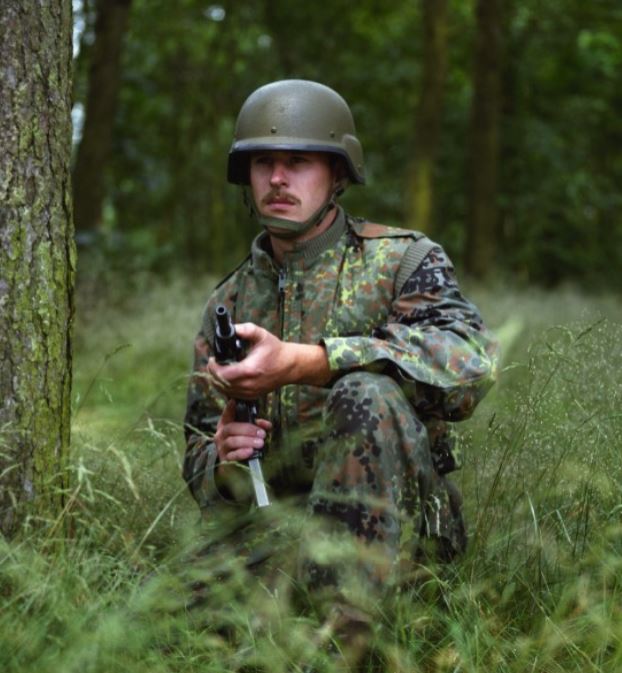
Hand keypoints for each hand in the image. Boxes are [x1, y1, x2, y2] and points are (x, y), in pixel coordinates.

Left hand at [207, 322, 330, 398]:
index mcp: (250, 370)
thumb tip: (233, 328)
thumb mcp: (262, 335)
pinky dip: (226, 387)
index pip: (222, 374)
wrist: (289, 365)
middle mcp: (250, 384)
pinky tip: (226, 378)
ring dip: (218, 381)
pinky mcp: (252, 396)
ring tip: (218, 370)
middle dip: (213, 374)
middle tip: (213, 364)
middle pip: (221, 384)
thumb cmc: (275, 350)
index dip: (213, 367)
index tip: (212, 359)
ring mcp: (251, 392)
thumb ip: (247, 329)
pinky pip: (233, 395)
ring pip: (225, 391)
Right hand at [215, 399, 271, 462]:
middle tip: (262, 433)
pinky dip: (241, 453)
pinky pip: (232, 456)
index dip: (230, 407)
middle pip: (231, 428)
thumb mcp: (248, 432)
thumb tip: (267, 425)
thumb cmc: (243, 444)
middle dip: (248, 429)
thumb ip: (256, 426)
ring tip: (260, 443)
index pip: (227, 413)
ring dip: (247, 441)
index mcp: (226, 424)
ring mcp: (221, 447)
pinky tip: (250, 451)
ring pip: (232, 441)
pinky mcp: (224, 460)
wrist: (233, 466)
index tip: (235, 401)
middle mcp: (221, 435)